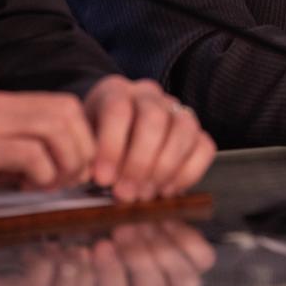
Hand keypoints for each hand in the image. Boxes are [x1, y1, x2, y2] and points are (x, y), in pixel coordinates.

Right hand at [0, 92, 94, 198]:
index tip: (76, 167)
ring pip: (55, 127)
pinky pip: (30, 153)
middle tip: (70, 179)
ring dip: (65, 160)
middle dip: (81, 147)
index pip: (62, 104)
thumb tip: (67, 167)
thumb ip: (18, 155)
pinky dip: (43, 173)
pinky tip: (29, 189)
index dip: (82, 135)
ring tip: (51, 185)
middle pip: (66, 111)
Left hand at [83, 77, 215, 201]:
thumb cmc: (92, 145)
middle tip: (125, 193)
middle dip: (140, 161)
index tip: (102, 179)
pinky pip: (205, 147)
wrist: (109, 139)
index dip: (111, 146)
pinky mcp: (196, 131)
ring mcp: (176, 110)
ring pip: (183, 129)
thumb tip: (97, 180)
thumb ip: (86, 157)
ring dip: (164, 168)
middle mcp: (149, 95)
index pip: (118, 109)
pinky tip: (168, 190)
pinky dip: (188, 172)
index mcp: (115, 91)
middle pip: (154, 118)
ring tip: (145, 195)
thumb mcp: (80, 144)